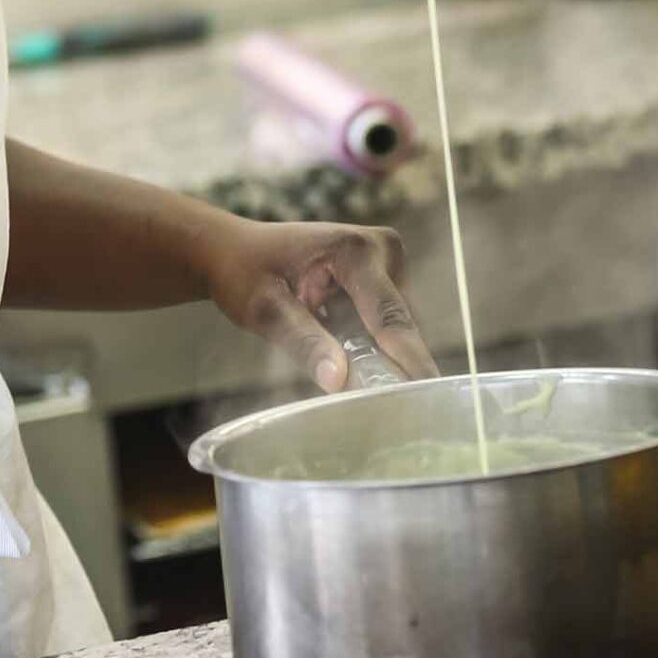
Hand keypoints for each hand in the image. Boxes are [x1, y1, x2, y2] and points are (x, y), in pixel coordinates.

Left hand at [199, 216, 437, 393]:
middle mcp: (379, 248)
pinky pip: (385, 322)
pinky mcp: (381, 275)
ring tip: (351, 379)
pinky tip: (345, 356)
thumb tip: (338, 380)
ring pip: (396, 327)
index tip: (425, 398)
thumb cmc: (243, 272)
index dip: (408, 361)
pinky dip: (369, 344)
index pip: (390, 318)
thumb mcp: (264, 310)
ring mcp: (384, 260)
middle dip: (390, 364)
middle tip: (382, 410)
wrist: (232, 249)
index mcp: (354, 250)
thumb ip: (303, 342)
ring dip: (377, 355)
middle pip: (399, 324)